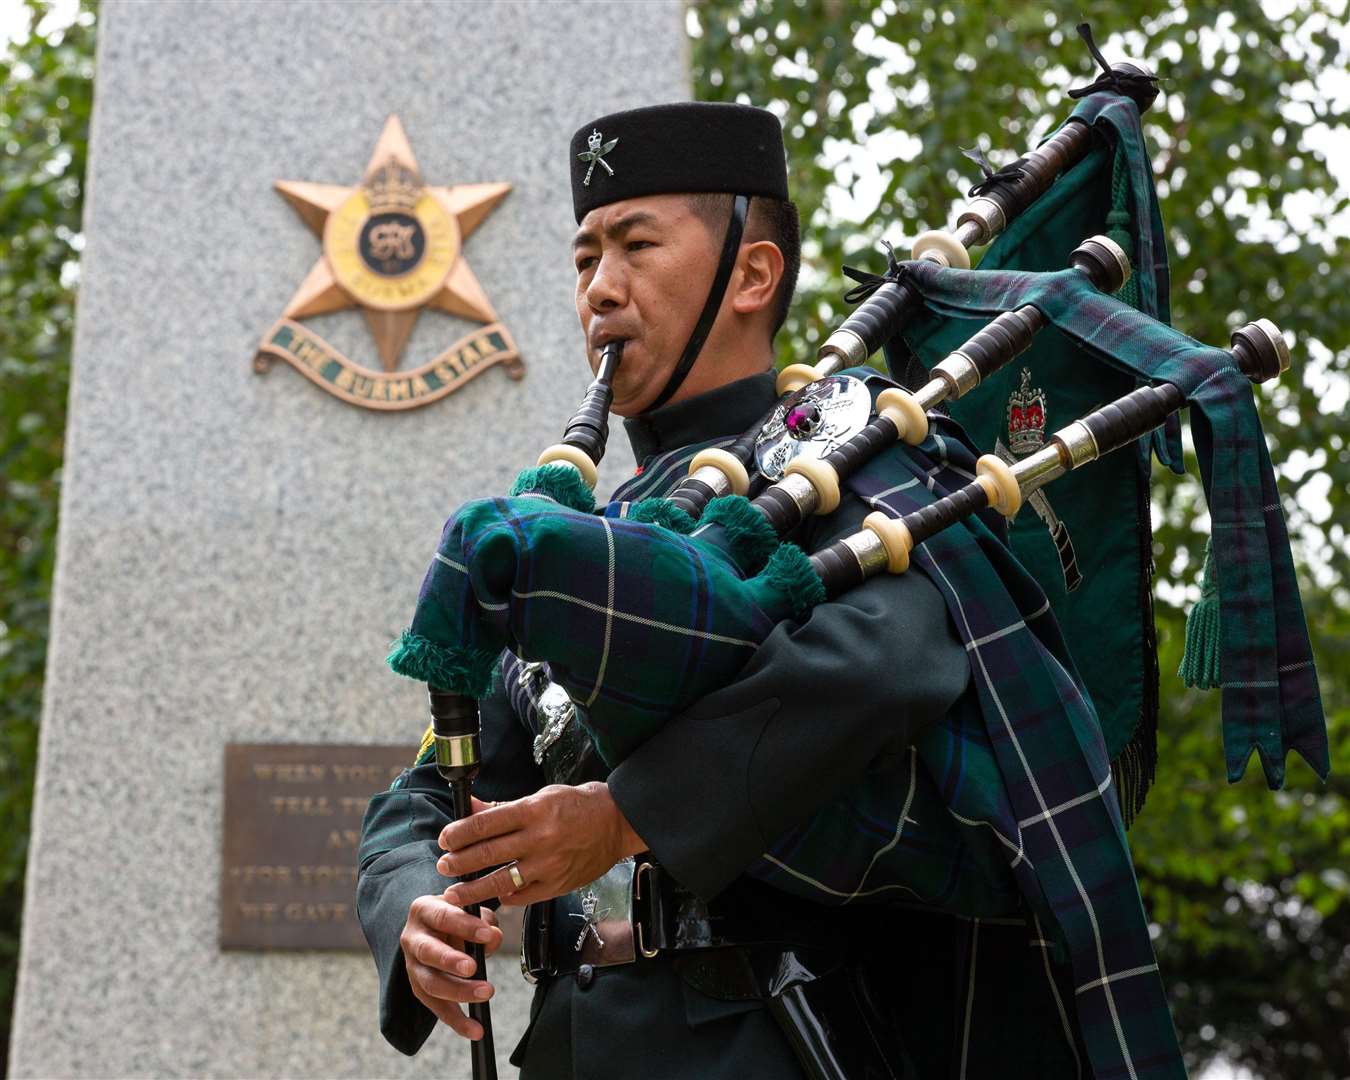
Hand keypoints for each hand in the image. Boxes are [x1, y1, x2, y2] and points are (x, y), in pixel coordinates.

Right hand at [399, 893, 503, 1040]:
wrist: (433, 927)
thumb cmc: (456, 916)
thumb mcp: (471, 911)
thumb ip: (484, 922)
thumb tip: (494, 937)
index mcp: (423, 910)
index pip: (442, 916)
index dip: (465, 925)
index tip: (488, 934)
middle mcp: (412, 938)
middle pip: (427, 951)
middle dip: (450, 961)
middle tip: (473, 967)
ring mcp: (411, 966)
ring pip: (429, 983)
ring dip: (457, 991)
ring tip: (485, 993)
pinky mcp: (418, 989)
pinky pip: (436, 1007)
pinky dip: (456, 1021)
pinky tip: (474, 1029)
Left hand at [437, 782, 645, 906]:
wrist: (614, 823)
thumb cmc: (576, 805)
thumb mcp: (539, 796)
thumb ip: (503, 807)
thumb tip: (470, 808)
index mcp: (534, 811)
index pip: (485, 824)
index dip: (460, 833)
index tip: (445, 839)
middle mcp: (540, 838)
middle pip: (488, 853)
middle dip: (459, 862)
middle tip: (443, 866)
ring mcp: (549, 864)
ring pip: (501, 881)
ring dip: (472, 889)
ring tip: (453, 892)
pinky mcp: (557, 884)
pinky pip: (523, 896)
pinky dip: (505, 896)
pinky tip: (492, 895)